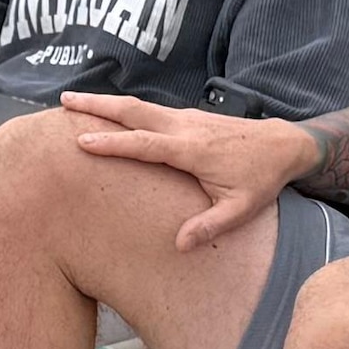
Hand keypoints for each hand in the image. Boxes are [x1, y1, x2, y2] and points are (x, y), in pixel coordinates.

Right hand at [56, 91, 317, 247]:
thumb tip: (179, 246)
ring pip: (140, 106)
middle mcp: (184, 127)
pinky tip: (112, 112)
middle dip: (97, 105)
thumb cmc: (261, 178)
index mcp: (192, 150)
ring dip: (106, 102)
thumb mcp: (241, 209)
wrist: (285, 145)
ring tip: (73, 102)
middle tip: (63, 102)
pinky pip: (150, 109)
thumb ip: (210, 226)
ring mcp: (186, 118)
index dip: (113, 142)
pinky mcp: (189, 116)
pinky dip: (125, 108)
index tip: (82, 141)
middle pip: (134, 111)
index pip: (144, 144)